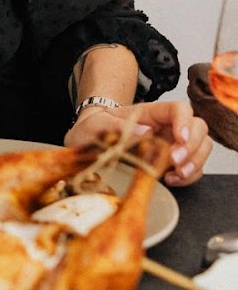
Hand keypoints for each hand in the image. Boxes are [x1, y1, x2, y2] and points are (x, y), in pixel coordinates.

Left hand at [65, 100, 211, 185]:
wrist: (88, 141)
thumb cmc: (94, 128)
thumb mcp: (97, 124)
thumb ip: (118, 126)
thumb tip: (144, 131)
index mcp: (150, 112)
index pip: (179, 109)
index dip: (185, 122)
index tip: (179, 139)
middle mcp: (166, 126)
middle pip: (198, 128)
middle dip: (192, 146)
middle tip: (175, 162)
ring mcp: (172, 143)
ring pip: (202, 147)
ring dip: (195, 162)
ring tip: (177, 174)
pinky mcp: (173, 161)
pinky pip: (193, 167)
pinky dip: (189, 176)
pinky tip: (172, 180)